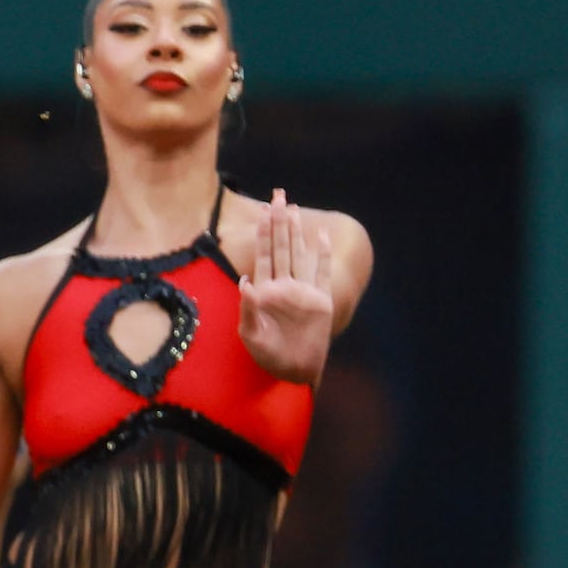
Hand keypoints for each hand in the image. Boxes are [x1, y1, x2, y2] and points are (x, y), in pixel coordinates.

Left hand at [235, 189, 335, 383]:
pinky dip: (322, 255)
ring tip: (293, 209)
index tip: (262, 210)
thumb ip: (247, 310)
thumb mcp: (251, 336)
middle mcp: (284, 287)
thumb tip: (245, 283)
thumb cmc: (268, 357)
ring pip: (299, 254)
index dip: (262, 233)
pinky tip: (320, 236)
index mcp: (265, 292)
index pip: (263, 255)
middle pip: (281, 247)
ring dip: (296, 232)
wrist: (294, 372)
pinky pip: (322, 273)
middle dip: (278, 221)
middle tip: (278, 195)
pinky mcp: (321, 302)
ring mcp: (303, 292)